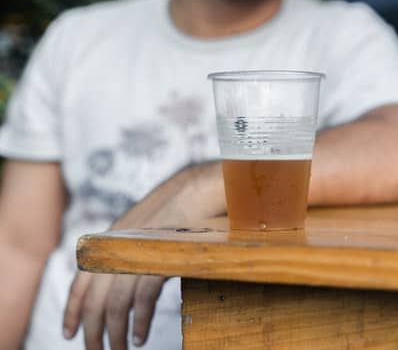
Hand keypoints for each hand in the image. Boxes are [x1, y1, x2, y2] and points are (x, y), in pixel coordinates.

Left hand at [61, 162, 225, 348]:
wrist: (202, 186)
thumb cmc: (181, 207)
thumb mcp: (146, 227)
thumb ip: (131, 248)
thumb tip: (126, 273)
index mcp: (111, 238)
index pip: (81, 280)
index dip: (72, 309)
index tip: (70, 332)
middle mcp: (118, 246)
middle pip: (95, 299)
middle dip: (92, 331)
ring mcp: (138, 251)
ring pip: (115, 304)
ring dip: (115, 333)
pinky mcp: (159, 258)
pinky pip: (142, 298)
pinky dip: (141, 321)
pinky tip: (141, 336)